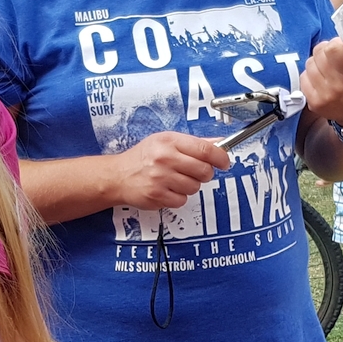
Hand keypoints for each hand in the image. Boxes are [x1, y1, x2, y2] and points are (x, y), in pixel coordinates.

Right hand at [108, 132, 228, 211]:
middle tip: (194, 172)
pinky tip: (167, 189)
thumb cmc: (144, 158)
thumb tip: (219, 143)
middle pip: (204, 170)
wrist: (118, 175)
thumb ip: (193, 143)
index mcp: (170, 141)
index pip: (205, 149)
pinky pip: (182, 200)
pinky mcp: (157, 195)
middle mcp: (165, 158)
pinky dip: (178, 197)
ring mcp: (161, 178)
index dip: (221, 157)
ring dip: (190, 186)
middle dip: (204, 174)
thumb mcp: (166, 141)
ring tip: (175, 180)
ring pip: (194, 187)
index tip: (224, 162)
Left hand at [298, 37, 342, 127]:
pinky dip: (311, 74)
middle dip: (325, 49)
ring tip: (327, 67)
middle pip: (319, 54)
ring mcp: (324, 96)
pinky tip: (321, 77)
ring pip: (309, 63)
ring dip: (317, 61)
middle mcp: (339, 87)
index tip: (340, 46)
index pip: (334, 49)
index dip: (335, 43)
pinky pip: (303, 77)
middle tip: (332, 55)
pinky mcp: (314, 103)